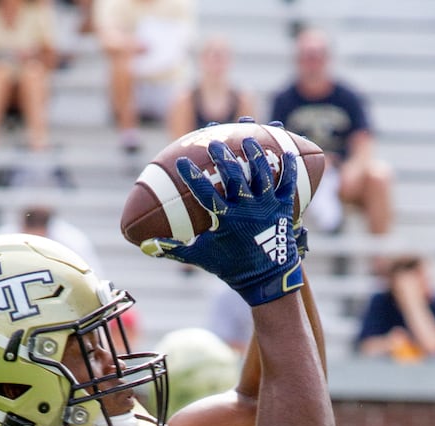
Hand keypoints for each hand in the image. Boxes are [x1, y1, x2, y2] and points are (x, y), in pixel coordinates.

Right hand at [142, 137, 302, 305]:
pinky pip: (288, 182)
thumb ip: (174, 250)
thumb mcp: (201, 258)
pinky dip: (289, 166)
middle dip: (223, 155)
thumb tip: (146, 247)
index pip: (204, 193)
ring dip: (254, 153)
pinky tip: (287, 151)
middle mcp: (247, 209)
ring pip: (261, 172)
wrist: (268, 280)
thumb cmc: (232, 268)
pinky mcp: (284, 207)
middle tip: (214, 141)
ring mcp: (267, 206)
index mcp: (226, 220)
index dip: (192, 175)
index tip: (182, 160)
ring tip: (248, 137)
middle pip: (234, 175)